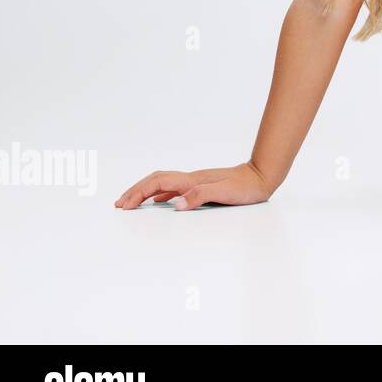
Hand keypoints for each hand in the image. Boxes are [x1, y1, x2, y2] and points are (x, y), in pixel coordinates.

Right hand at [114, 162, 275, 210]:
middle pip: (156, 180)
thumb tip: (175, 206)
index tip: (123, 205)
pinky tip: (160, 203)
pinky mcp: (202, 186)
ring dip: (145, 192)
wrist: (262, 176)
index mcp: (192, 181)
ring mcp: (196, 181)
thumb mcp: (224, 193)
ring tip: (131, 203)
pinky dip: (160, 195)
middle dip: (135, 191)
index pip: (157, 183)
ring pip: (163, 184)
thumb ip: (200, 196)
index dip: (138, 193)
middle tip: (119, 204)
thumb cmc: (246, 187)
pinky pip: (174, 189)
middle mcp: (191, 179)